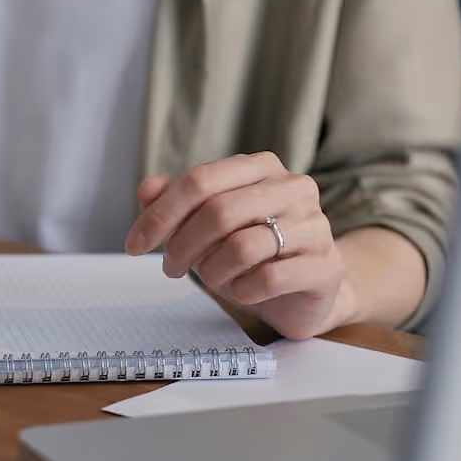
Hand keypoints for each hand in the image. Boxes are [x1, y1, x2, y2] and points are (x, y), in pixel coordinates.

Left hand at [125, 153, 356, 338]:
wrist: (303, 292)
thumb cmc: (250, 253)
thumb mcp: (206, 226)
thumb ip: (177, 203)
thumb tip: (147, 189)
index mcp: (261, 168)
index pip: (200, 181)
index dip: (160, 214)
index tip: (134, 245)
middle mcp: (294, 187)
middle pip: (218, 212)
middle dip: (182, 246)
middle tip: (171, 268)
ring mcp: (315, 225)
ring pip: (242, 247)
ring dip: (212, 271)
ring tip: (212, 279)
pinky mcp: (325, 266)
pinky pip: (269, 278)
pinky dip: (243, 291)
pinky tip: (242, 291)